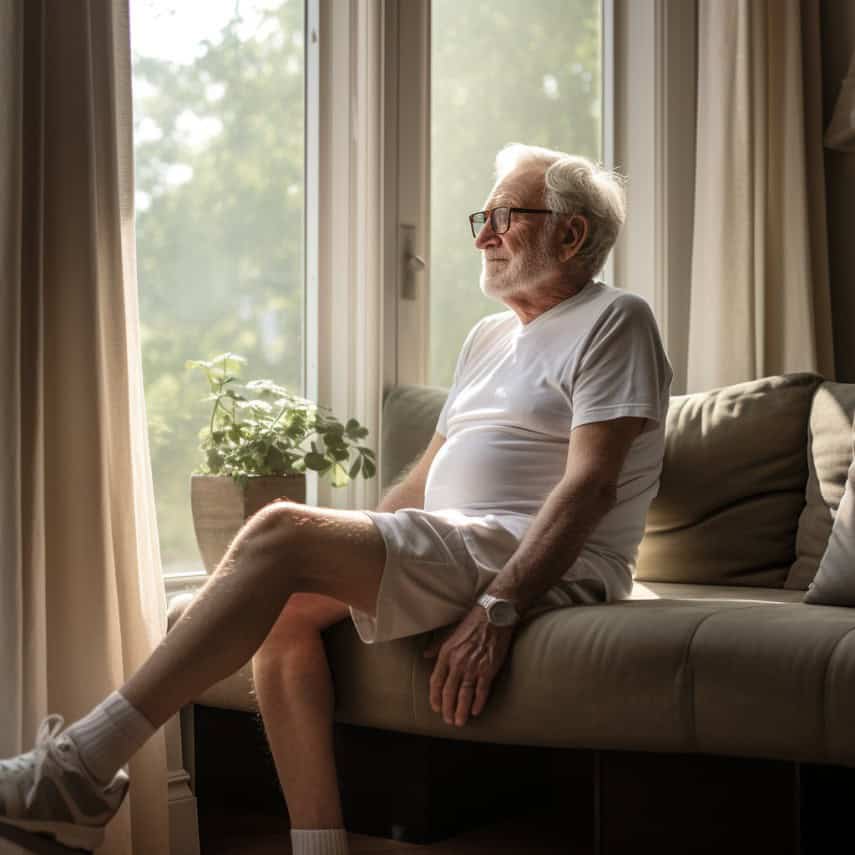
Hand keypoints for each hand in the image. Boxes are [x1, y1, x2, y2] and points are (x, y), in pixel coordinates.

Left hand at [422, 604, 516, 726]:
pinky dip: (478, 703)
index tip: (436, 708)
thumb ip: (437, 647)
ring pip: (464, 694)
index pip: (435, 681)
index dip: (435, 697)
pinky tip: (475, 712)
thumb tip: (425, 655)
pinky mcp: (488, 669)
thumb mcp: (450, 634)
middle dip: (447, 709)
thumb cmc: (472, 624)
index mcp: (446, 653)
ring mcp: (473, 667)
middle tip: (448, 720)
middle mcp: (457, 662)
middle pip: (449, 691)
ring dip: (461, 710)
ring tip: (459, 722)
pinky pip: (481, 691)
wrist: (493, 617)